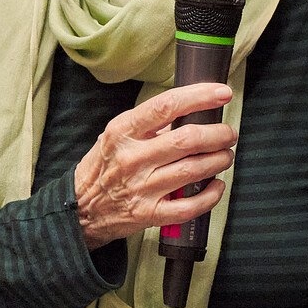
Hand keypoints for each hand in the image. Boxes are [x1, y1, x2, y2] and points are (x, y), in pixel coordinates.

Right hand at [72, 82, 234, 248]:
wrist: (79, 208)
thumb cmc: (103, 168)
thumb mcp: (115, 136)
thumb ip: (149, 125)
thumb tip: (192, 111)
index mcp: (123, 132)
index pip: (166, 106)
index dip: (200, 97)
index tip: (222, 93)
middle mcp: (132, 158)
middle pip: (187, 139)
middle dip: (219, 134)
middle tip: (229, 134)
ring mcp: (141, 187)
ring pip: (193, 170)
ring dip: (219, 160)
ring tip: (225, 156)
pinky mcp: (148, 214)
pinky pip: (189, 206)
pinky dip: (211, 195)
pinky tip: (216, 185)